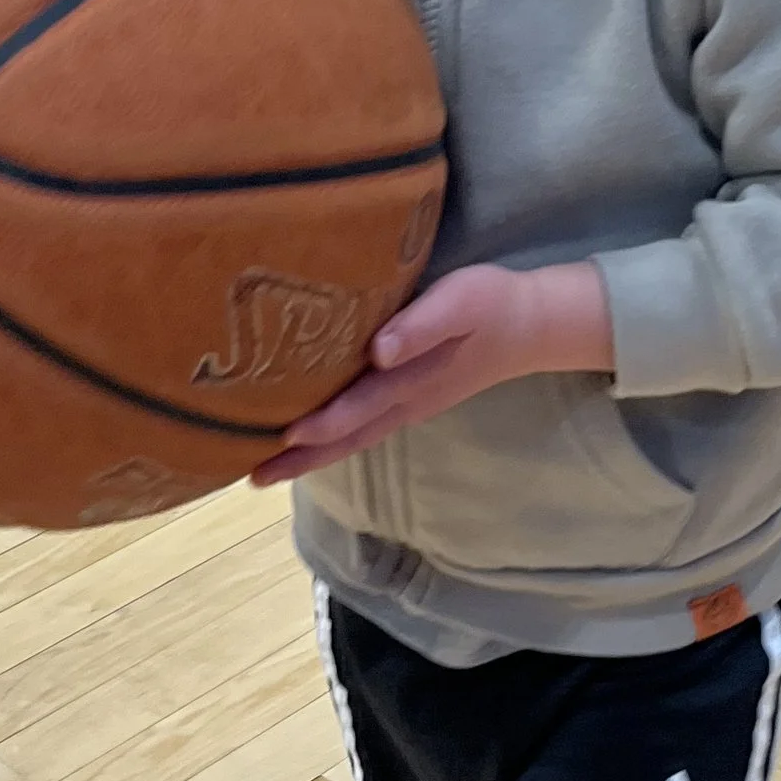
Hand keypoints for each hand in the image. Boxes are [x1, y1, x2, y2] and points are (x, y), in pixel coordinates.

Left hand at [251, 260, 614, 485]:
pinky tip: (307, 437)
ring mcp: (406, 406)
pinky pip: (361, 426)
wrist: (529, 324)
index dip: (322, 424)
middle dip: (300, 460)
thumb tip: (379, 352)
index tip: (283, 436)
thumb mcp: (460, 302)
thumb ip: (421, 326)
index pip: (358, 409)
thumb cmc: (489, 303)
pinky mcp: (408, 398)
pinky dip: (331, 439)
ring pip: (352, 438)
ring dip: (311, 456)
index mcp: (411, 381)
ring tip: (265, 469)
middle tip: (251, 478)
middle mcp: (404, 403)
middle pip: (346, 439)